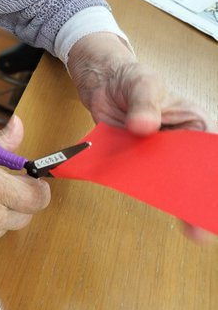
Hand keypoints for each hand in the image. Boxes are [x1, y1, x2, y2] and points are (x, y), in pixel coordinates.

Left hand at [67, 32, 215, 242]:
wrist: (103, 85)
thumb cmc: (131, 79)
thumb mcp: (142, 83)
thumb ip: (144, 103)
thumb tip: (143, 126)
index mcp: (196, 125)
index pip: (211, 154)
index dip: (213, 174)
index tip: (213, 192)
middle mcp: (182, 146)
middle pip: (198, 176)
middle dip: (201, 198)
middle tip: (203, 224)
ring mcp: (160, 158)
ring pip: (174, 185)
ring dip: (179, 203)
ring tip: (191, 229)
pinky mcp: (139, 164)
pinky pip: (145, 182)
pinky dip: (149, 194)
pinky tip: (153, 204)